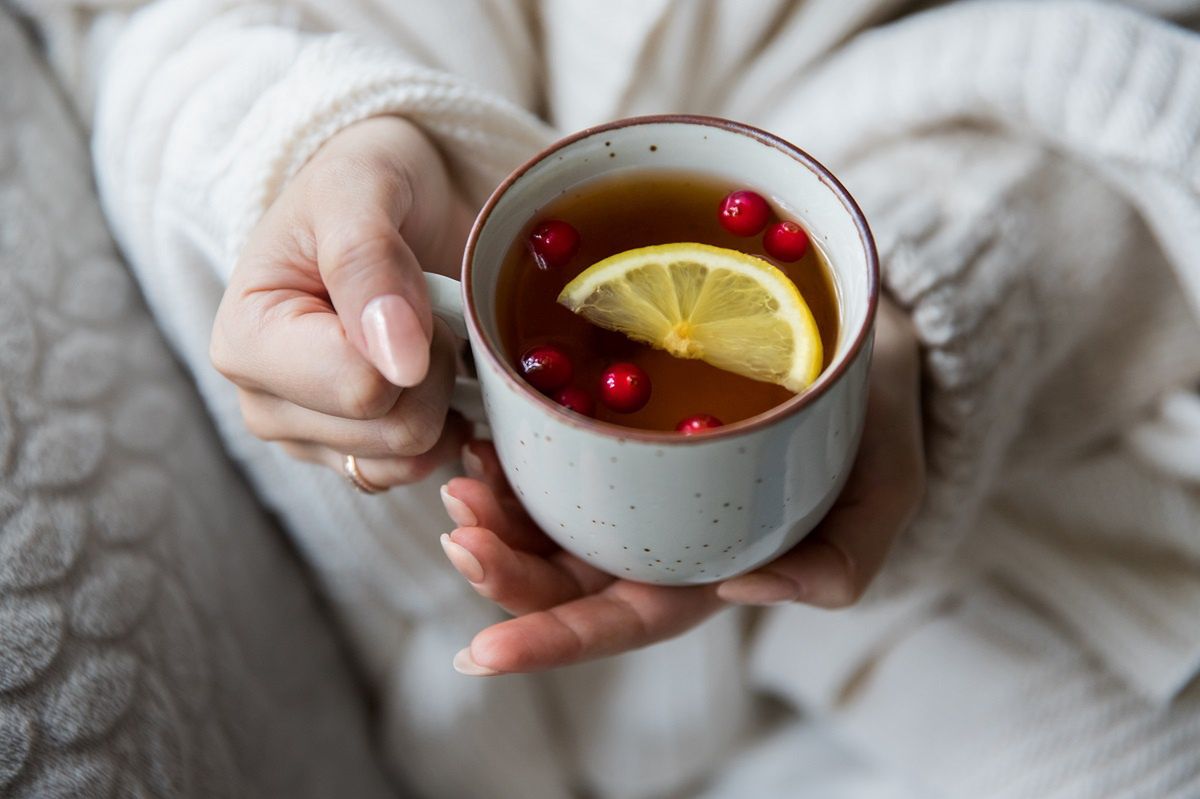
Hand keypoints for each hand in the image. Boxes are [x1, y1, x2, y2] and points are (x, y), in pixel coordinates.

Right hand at [211, 117, 474, 486]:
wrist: (386, 201)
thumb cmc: (362, 184)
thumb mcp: (360, 189)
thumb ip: (369, 264)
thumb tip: (399, 365)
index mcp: (246, 341)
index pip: (361, 389)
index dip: (416, 342)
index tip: (408, 289)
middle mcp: (264, 405)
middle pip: (395, 430)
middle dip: (433, 368)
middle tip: (422, 309)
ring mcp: (308, 440)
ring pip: (414, 455)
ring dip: (442, 393)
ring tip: (421, 336)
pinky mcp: (351, 458)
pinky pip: (419, 471)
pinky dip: (448, 426)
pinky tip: (439, 379)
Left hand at [440, 298, 923, 674]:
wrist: (859, 337)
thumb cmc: (874, 422)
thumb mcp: (887, 491)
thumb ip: (842, 561)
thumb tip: (742, 590)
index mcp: (711, 568)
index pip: (625, 621)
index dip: (553, 642)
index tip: (477, 653)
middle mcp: (660, 535)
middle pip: (564, 575)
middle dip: (501, 569)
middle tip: (460, 531)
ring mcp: (633, 481)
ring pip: (545, 518)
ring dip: (491, 512)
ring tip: (460, 480)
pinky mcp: (617, 426)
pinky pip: (551, 452)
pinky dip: (510, 452)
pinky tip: (484, 432)